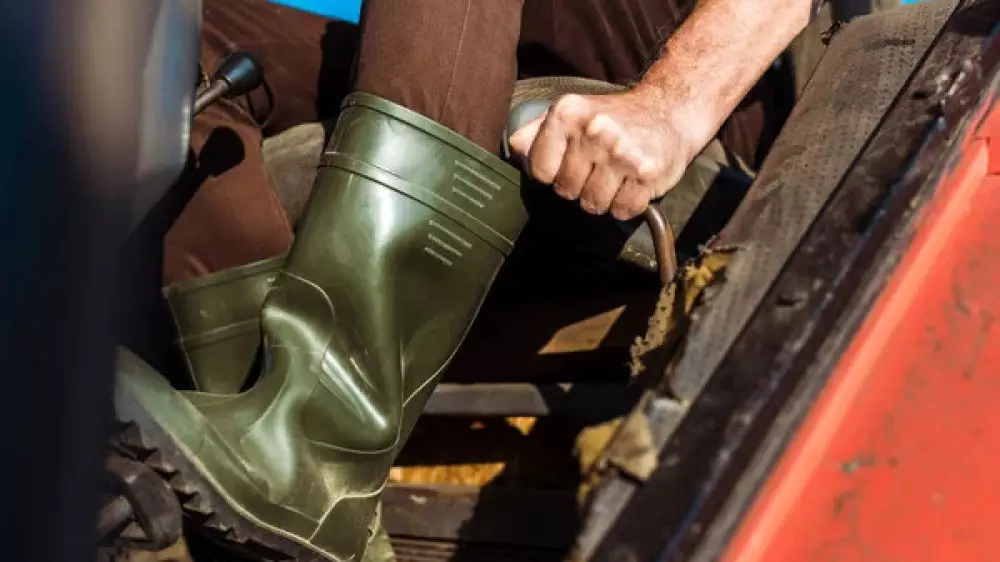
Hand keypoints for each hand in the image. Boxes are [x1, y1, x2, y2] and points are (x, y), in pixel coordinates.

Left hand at [508, 89, 700, 219]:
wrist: (669, 110)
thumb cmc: (612, 118)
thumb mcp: (570, 113)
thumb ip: (534, 133)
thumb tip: (515, 154)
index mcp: (567, 113)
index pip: (539, 171)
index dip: (553, 173)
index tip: (569, 162)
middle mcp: (594, 130)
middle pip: (566, 191)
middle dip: (579, 186)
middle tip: (597, 167)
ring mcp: (622, 152)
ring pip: (593, 205)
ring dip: (603, 198)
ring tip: (615, 175)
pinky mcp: (647, 172)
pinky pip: (622, 211)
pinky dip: (627, 204)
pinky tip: (632, 182)